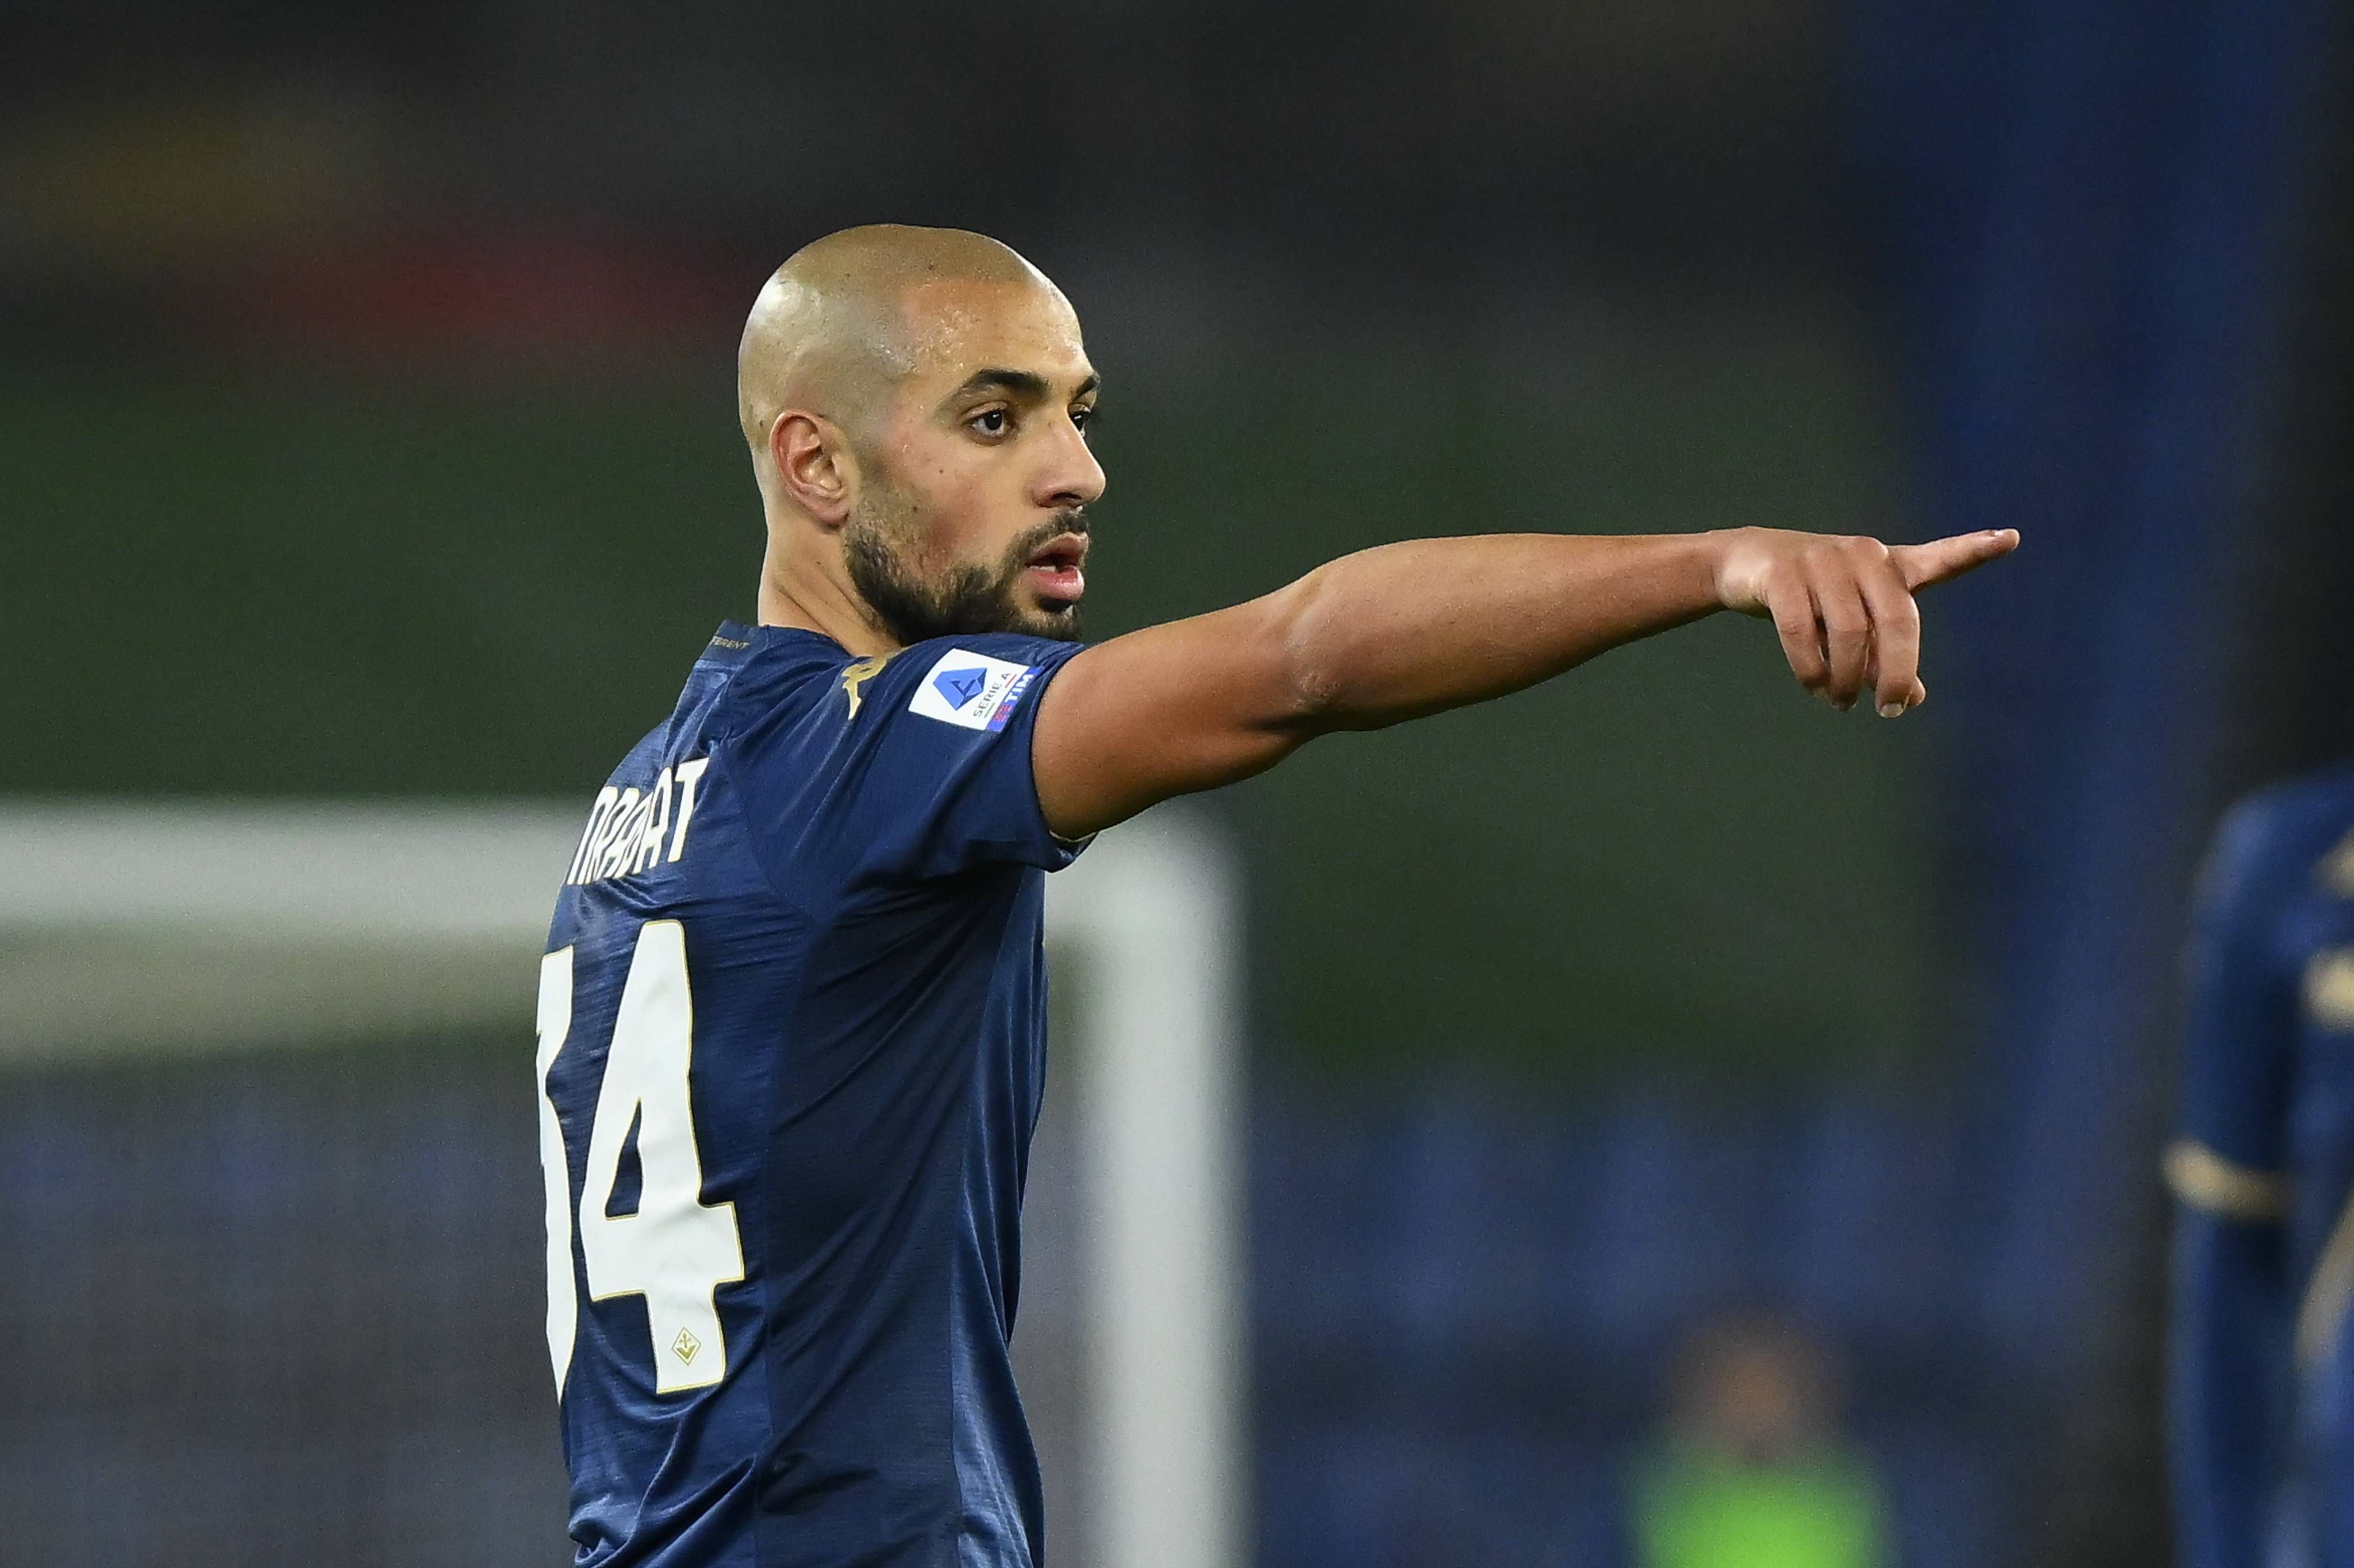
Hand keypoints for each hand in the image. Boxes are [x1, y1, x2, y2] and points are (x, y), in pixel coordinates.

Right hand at [1711, 527, 2019, 715]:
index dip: (1973, 550)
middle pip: (1897, 619)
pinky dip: (1811, 669)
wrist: (1744, 564)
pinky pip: (1803, 632)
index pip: (1937, 559)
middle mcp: (1863, 555)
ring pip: (1849, 632)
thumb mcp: (1853, 626)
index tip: (2011, 540)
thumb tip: (1913, 699)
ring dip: (1848, 678)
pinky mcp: (1782, 574)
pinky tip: (1817, 687)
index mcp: (1888, 566)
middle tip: (1892, 709)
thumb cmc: (1812, 597)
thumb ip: (1885, 657)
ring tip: (1842, 702)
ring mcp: (1821, 560)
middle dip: (1897, 671)